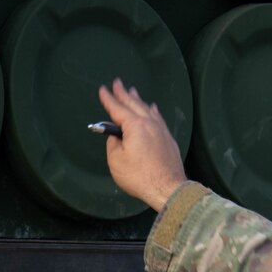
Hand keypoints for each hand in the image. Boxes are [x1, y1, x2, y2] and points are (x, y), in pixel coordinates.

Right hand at [97, 78, 186, 211]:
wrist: (167, 188)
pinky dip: (152, 110)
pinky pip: (158, 118)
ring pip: (148, 109)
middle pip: (134, 104)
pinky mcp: (168, 139)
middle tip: (118, 82)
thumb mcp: (116, 161)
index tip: (103, 89)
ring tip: (133, 91)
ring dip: (138, 100)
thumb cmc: (140, 177)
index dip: (108, 99)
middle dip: (124, 93)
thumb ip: (113, 144)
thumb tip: (117, 136)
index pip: (118, 109)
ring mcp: (161, 130)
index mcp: (135, 126)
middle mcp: (149, 123)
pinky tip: (153, 109)